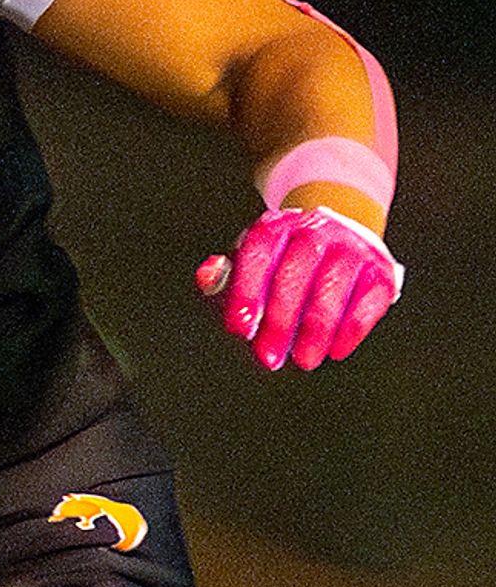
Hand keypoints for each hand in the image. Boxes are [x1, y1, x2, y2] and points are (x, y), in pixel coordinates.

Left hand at [195, 205, 401, 370]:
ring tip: (304, 359)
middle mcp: (316, 230)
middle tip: (269, 357)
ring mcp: (352, 247)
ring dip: (316, 330)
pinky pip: (367, 301)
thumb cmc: (287, 259)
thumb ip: (225, 274)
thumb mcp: (253, 261)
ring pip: (332, 288)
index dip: (247, 292)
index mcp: (277, 226)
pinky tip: (336, 350)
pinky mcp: (380, 269)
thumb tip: (207, 276)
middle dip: (280, 320)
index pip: (258, 255)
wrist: (343, 236)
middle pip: (295, 274)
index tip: (240, 329)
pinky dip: (352, 329)